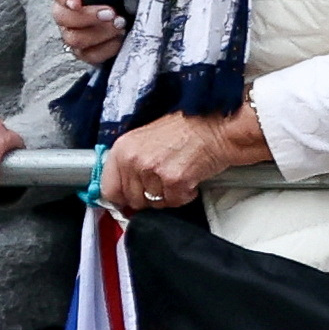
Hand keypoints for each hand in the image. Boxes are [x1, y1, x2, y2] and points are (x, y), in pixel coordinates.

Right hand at [53, 0, 127, 65]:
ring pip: (73, 38)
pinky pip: (88, 55)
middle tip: (111, 13)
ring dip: (99, 34)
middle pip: (62, 17)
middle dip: (88, 17)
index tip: (77, 2)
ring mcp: (73, 33)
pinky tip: (120, 40)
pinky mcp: (85, 51)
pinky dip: (105, 49)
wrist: (133, 9)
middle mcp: (66, 12)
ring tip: (120, 25)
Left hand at [103, 106, 269, 212]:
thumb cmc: (189, 129)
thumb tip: (124, 189)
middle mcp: (134, 159)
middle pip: (133, 200)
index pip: (109, 189)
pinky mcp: (174, 180)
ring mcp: (153, 170)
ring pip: (154, 204)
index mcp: (123, 148)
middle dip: (150, 196)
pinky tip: (192, 178)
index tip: (132, 198)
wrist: (219, 126)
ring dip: (169, 195)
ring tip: (181, 174)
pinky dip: (186, 194)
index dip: (123, 197)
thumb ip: (132, 161)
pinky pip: (174, 201)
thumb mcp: (148, 139)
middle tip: (166, 181)